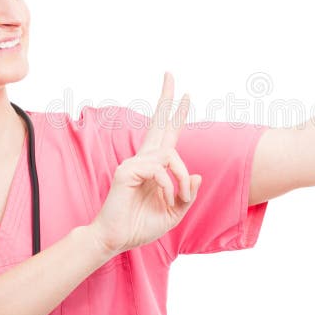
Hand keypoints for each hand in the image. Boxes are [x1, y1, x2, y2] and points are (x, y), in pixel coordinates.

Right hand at [91, 72, 201, 254]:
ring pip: (170, 155)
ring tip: (179, 197)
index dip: (176, 115)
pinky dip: (167, 184)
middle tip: (170, 74)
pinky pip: (158, 169)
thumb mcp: (173, 213)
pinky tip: (163, 197)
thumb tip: (197, 175)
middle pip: (157, 122)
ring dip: (181, 177)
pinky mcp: (126, 171)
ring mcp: (133, 163)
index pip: (167, 134)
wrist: (116, 240)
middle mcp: (143, 159)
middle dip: (166, 98)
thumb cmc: (141, 226)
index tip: (185, 95)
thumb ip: (187, 195)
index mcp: (154, 166)